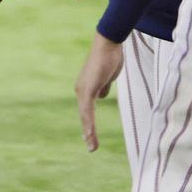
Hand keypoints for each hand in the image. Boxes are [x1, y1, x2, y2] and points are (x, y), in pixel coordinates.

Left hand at [75, 32, 123, 150]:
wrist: (108, 43)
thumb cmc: (109, 57)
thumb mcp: (108, 76)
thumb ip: (104, 87)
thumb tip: (102, 96)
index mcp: (86, 88)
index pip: (86, 111)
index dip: (88, 124)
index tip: (90, 138)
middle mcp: (81, 90)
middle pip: (84, 116)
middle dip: (88, 133)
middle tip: (91, 148)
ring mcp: (83, 89)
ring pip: (85, 115)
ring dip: (89, 132)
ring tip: (91, 146)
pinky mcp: (88, 88)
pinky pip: (88, 109)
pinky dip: (89, 122)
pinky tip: (90, 133)